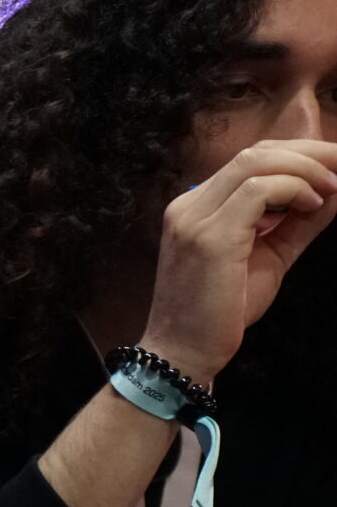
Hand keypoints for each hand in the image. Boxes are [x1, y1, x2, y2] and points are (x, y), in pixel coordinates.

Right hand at [143, 139, 336, 384]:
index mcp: (195, 208)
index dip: (298, 155)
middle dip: (309, 153)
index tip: (336, 168)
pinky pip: (258, 190)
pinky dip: (295, 189)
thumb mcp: (270, 256)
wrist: (184, 354)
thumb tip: (336, 190)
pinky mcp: (210, 236)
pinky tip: (313, 205)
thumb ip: (298, 222)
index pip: (249, 160)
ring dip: (305, 168)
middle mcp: (188, 206)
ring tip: (332, 188)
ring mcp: (195, 219)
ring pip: (256, 162)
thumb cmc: (220, 313)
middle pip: (255, 152)